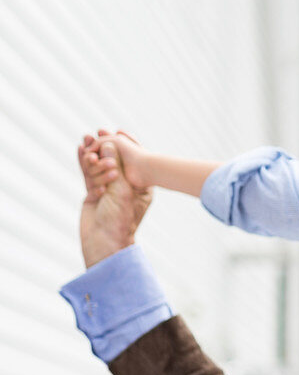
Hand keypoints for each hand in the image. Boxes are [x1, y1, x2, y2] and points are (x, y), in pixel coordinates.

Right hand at [79, 140, 151, 267]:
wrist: (105, 242)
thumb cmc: (118, 219)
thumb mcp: (120, 190)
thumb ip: (114, 167)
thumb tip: (109, 145)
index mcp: (141, 188)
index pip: (134, 163)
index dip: (125, 146)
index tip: (117, 132)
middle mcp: (127, 188)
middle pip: (115, 164)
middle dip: (104, 148)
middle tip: (96, 134)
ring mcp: (110, 192)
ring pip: (100, 169)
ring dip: (93, 154)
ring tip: (86, 139)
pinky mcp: (95, 196)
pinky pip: (89, 177)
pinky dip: (84, 164)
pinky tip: (80, 152)